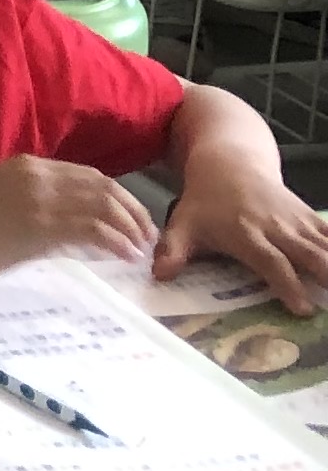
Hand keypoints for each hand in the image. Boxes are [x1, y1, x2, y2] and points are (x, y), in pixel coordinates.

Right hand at [0, 154, 157, 277]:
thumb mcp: (0, 198)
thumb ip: (34, 202)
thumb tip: (69, 225)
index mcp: (28, 166)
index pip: (89, 175)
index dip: (119, 197)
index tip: (132, 220)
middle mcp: (38, 176)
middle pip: (104, 186)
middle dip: (134, 211)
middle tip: (148, 236)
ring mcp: (39, 199)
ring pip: (103, 205)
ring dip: (131, 227)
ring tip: (142, 248)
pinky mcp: (39, 226)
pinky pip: (91, 228)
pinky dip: (116, 241)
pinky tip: (125, 254)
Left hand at [153, 164, 327, 312]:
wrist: (229, 162)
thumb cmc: (206, 201)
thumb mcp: (183, 223)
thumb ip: (173, 251)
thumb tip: (159, 277)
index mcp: (247, 234)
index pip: (272, 262)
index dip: (288, 284)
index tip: (303, 308)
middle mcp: (277, 228)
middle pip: (310, 254)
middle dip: (327, 276)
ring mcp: (297, 221)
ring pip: (327, 245)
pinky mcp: (309, 216)